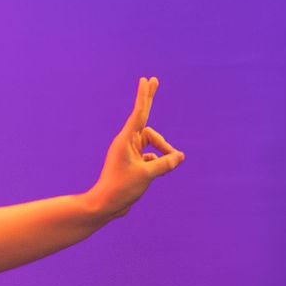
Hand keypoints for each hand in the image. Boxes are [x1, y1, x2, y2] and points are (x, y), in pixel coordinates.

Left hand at [91, 76, 183, 219]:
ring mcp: (130, 153)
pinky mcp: (134, 163)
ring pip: (154, 145)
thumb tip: (179, 156)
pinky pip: (152, 158)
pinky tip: (155, 175)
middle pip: (145, 120)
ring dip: (163, 152)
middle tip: (154, 79)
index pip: (139, 113)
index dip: (144, 96)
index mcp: (126, 141)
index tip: (147, 80)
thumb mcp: (148, 175)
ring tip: (170, 164)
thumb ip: (166, 163)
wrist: (106, 206)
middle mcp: (127, 143)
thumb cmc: (122, 189)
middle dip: (149, 100)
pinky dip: (158, 164)